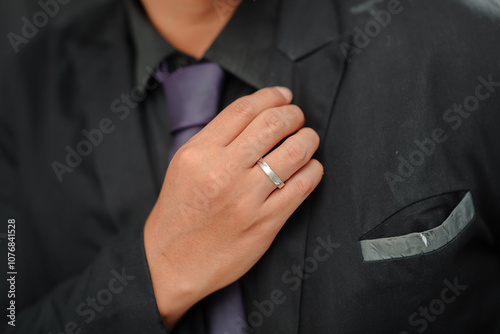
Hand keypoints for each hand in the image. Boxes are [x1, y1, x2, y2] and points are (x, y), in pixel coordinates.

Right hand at [143, 87, 322, 328]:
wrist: (170, 263)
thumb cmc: (178, 214)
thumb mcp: (183, 167)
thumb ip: (214, 140)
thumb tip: (254, 118)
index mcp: (199, 153)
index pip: (244, 109)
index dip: (271, 96)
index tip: (283, 96)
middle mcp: (223, 171)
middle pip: (273, 124)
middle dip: (293, 114)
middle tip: (297, 117)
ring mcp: (246, 198)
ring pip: (294, 151)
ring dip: (308, 139)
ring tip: (307, 139)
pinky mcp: (265, 222)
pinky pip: (302, 186)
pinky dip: (313, 170)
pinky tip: (310, 168)